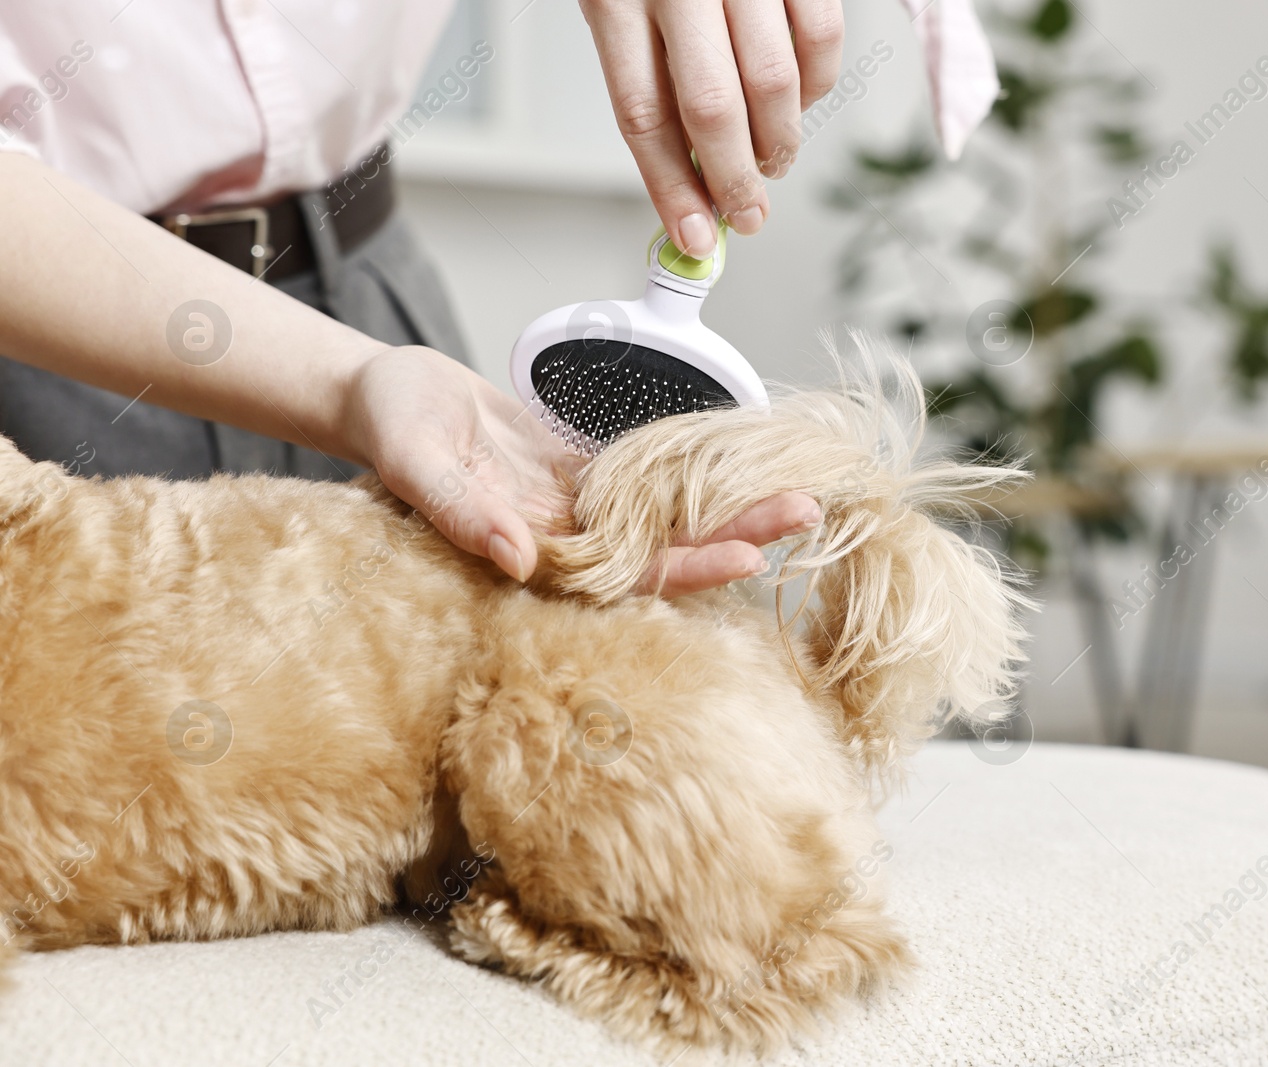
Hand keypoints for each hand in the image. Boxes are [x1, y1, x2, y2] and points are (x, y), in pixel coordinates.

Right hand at [342, 346, 820, 595]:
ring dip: (727, 505)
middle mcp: (563, 539)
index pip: (623, 576)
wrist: (382, 394)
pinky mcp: (582, 473)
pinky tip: (742, 460)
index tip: (748, 555)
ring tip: (794, 489)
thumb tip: (517, 557)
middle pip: (664, 550)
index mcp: (529, 550)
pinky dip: (694, 472)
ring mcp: (577, 507)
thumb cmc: (389, 425)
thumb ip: (462, 511)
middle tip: (805, 511)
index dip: (686, 568)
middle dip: (735, 533)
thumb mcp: (414, 462)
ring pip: (666, 517)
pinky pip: (649, 479)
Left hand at [579, 0, 844, 255]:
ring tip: (774, 161)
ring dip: (780, 141)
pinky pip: (820, 34)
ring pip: (772, 81)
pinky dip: (818, 83)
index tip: (694, 237)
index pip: (642, 115)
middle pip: (710, 109)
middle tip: (747, 213)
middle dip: (735, 180)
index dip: (671, 189)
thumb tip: (687, 175)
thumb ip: (651, 74)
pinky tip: (801, 98)